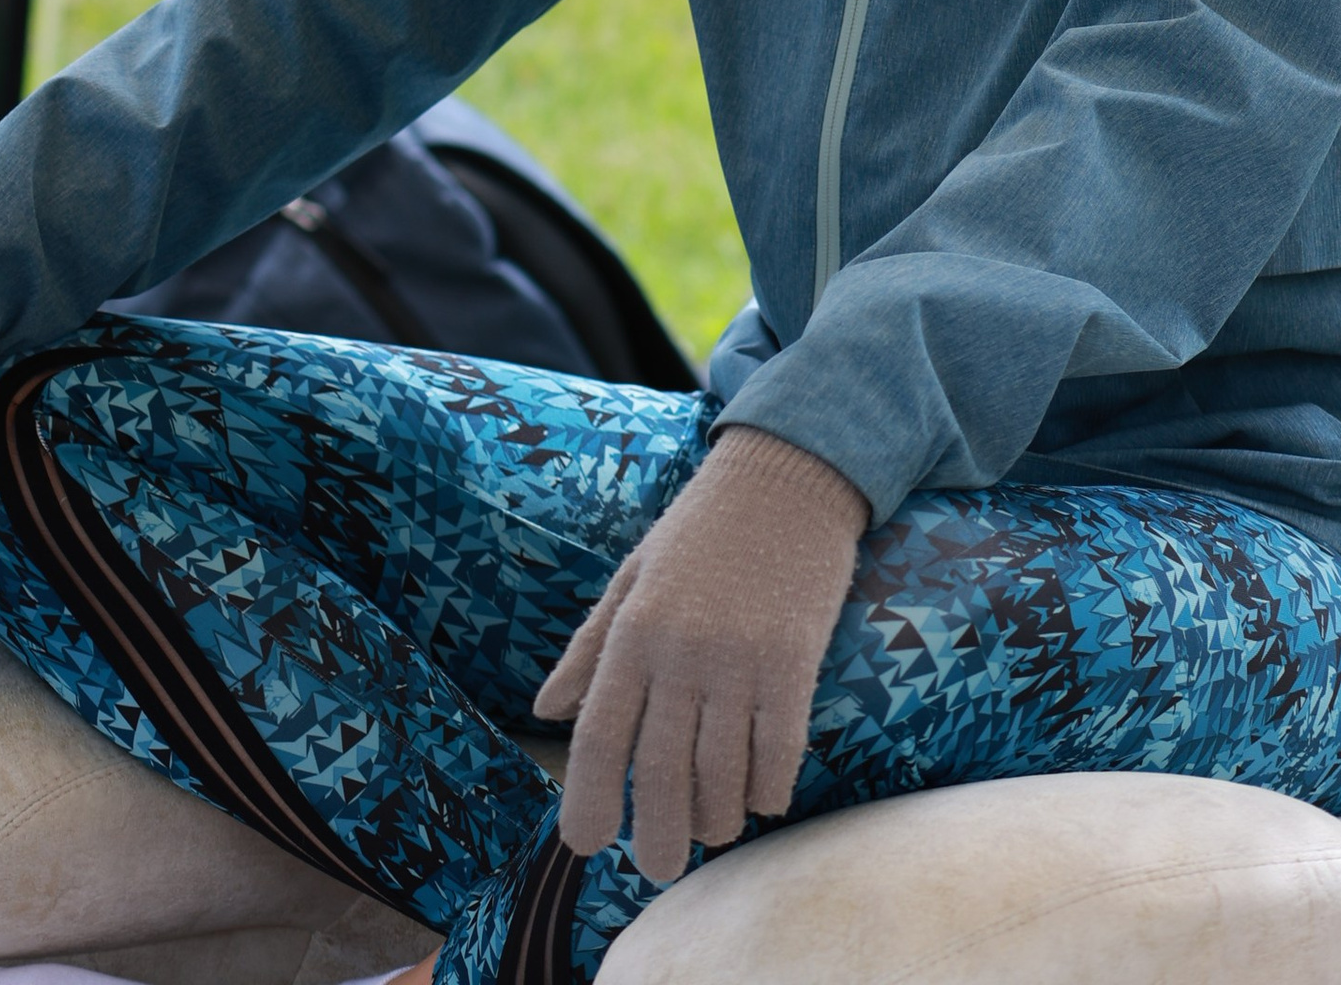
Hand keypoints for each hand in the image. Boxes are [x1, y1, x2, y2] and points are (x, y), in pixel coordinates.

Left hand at [534, 427, 867, 881]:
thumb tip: (545, 710)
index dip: (587, 798)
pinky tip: (762, 798)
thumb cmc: (701, 529)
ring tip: (712, 831)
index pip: (599, 734)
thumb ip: (590, 648)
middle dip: (656, 832)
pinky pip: (778, 749)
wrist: (786, 474)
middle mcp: (680, 651)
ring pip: (721, 772)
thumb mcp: (633, 575)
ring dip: (715, 817)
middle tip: (658, 866)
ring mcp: (739, 659)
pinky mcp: (794, 661)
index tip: (586, 844)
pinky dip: (768, 788)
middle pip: (659, 770)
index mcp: (633, 631)